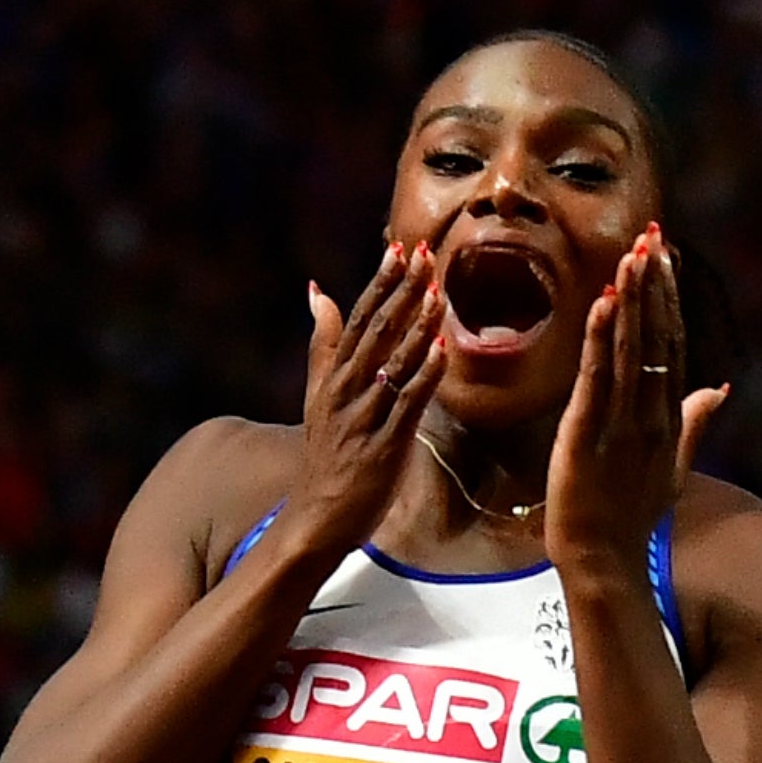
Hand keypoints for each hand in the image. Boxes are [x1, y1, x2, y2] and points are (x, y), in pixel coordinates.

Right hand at [286, 241, 446, 554]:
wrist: (319, 515)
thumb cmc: (327, 456)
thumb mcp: (319, 394)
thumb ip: (324, 343)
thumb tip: (318, 291)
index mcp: (336, 376)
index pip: (360, 318)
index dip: (380, 282)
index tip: (399, 247)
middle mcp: (348, 390)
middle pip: (377, 331)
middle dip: (402, 292)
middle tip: (423, 255)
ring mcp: (366, 416)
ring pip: (394, 362)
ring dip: (417, 325)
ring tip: (437, 290)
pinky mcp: (385, 443)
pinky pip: (408, 402)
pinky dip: (425, 374)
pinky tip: (443, 349)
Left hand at [545, 222, 727, 575]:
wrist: (605, 562)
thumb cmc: (629, 518)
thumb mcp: (670, 467)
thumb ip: (694, 423)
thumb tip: (719, 388)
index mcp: (667, 418)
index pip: (671, 345)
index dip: (668, 299)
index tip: (665, 257)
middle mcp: (651, 415)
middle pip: (658, 338)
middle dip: (655, 286)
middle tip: (654, 237)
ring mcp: (622, 424)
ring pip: (632, 350)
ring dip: (634, 300)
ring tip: (635, 255)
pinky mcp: (588, 434)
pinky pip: (598, 377)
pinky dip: (603, 338)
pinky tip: (607, 302)